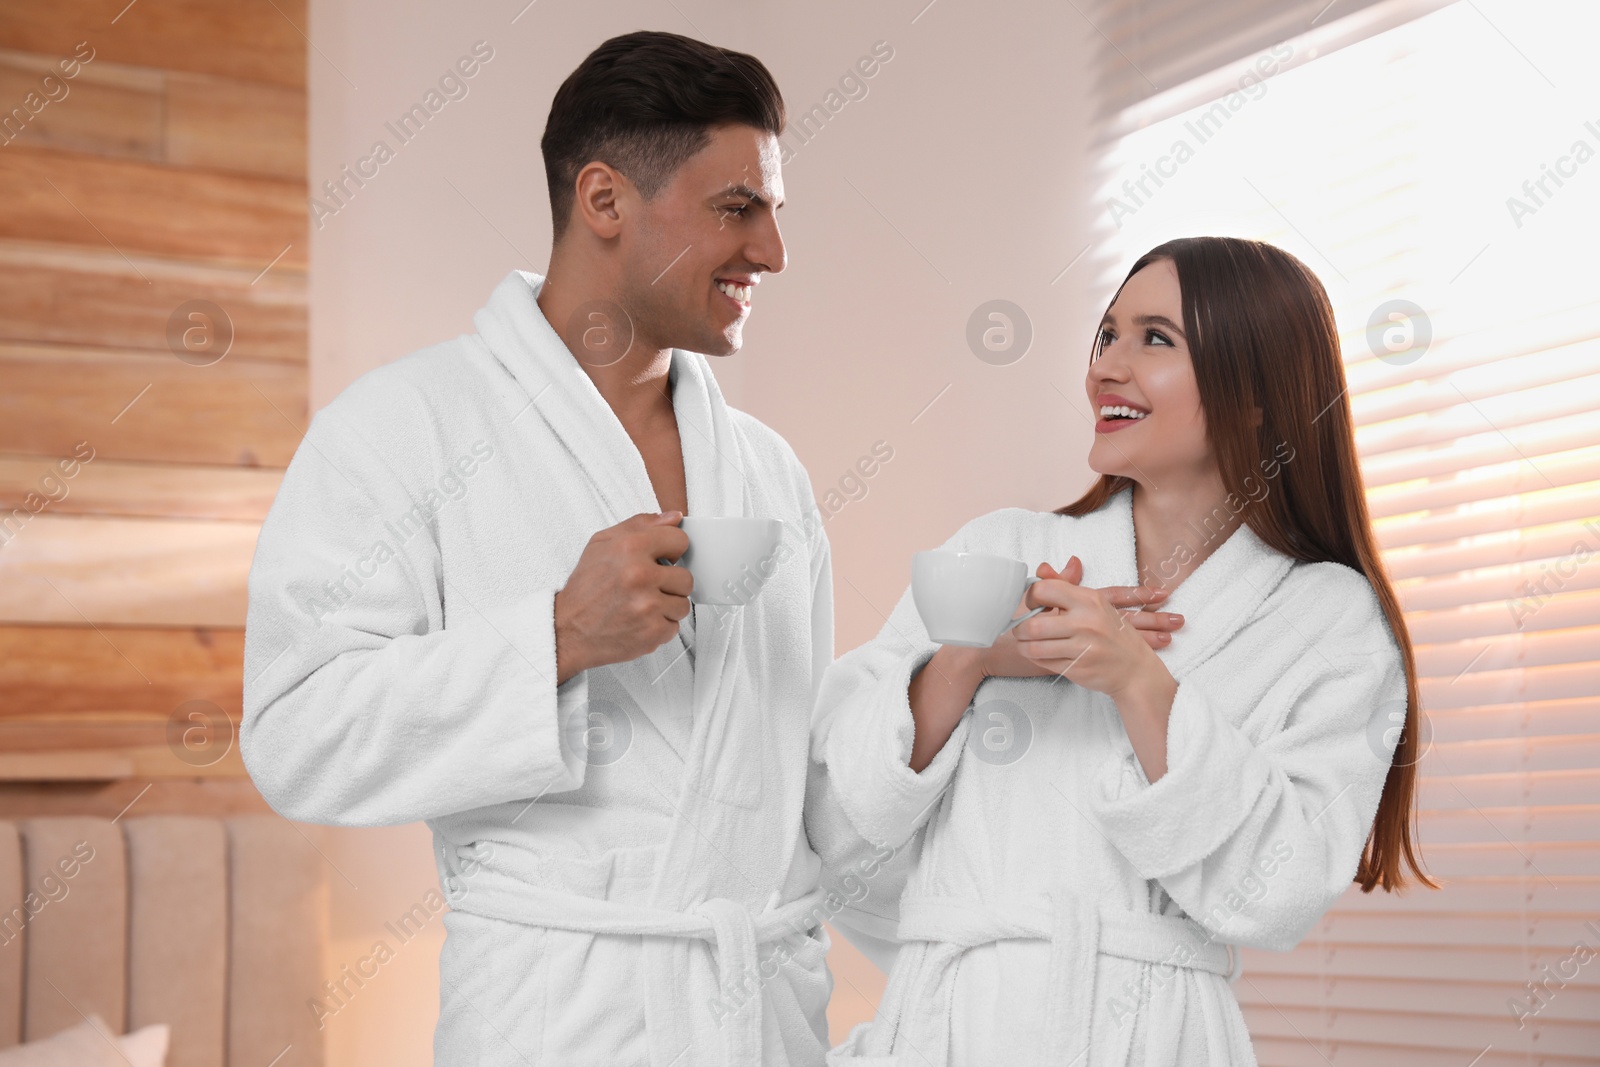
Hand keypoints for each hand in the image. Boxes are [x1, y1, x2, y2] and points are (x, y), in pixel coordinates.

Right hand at [553, 511, 692, 682]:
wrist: (568, 630)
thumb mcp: (602, 543)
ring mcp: (648, 605)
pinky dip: (659, 626)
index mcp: (630, 547)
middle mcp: (640, 575)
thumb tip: (674, 517)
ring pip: (683, 604)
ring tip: (642, 604)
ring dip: (666, 606)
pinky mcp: (652, 631)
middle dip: (669, 583)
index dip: (671, 550)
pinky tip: (640, 620)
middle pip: (686, 577)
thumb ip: (641, 524)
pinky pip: (675, 626)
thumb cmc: (585, 588)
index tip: (663, 558)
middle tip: (647, 587)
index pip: (680, 540)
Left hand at [980, 558, 1179, 696]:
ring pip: (1034, 647)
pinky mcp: (1078, 668)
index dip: (1031, 597)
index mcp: (1088, 600)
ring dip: (1024, 646)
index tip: (1032, 605)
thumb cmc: (1111, 633)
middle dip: (1020, 629)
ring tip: (1025, 643)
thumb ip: (1064, 586)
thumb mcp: (1094, 604)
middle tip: (1021, 630)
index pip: (1044, 589)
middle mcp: (1086, 622)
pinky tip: (1040, 654)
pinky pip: (1044, 663)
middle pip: (1033, 624)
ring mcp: (1083, 647)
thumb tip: (1041, 568)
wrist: (1135, 669)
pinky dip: (1036, 658)